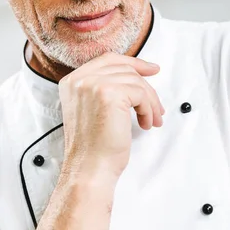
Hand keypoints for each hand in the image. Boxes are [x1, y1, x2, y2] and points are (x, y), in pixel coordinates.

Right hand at [58, 52, 164, 181]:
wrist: (89, 169)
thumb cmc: (94, 147)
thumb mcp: (92, 109)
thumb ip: (104, 89)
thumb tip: (137, 74)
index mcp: (72, 81)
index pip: (107, 60)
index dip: (132, 63)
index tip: (151, 69)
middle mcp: (80, 79)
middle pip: (124, 69)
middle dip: (146, 87)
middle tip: (157, 106)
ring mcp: (93, 84)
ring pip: (135, 81)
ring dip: (149, 102)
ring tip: (152, 120)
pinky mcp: (110, 93)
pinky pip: (141, 93)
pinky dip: (149, 109)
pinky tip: (146, 124)